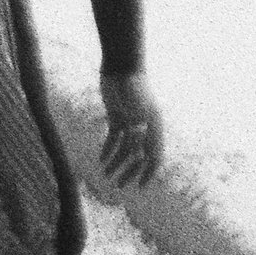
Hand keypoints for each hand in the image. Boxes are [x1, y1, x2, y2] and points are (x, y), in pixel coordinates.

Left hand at [98, 69, 164, 186]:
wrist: (121, 66)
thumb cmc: (131, 87)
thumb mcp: (134, 111)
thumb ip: (136, 131)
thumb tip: (136, 153)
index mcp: (154, 127)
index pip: (154, 156)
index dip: (148, 173)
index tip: (140, 187)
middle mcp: (144, 127)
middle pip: (138, 155)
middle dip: (129, 171)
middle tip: (118, 186)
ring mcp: (131, 122)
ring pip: (125, 148)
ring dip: (117, 162)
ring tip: (106, 176)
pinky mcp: (118, 117)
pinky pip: (114, 138)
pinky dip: (109, 149)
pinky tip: (101, 160)